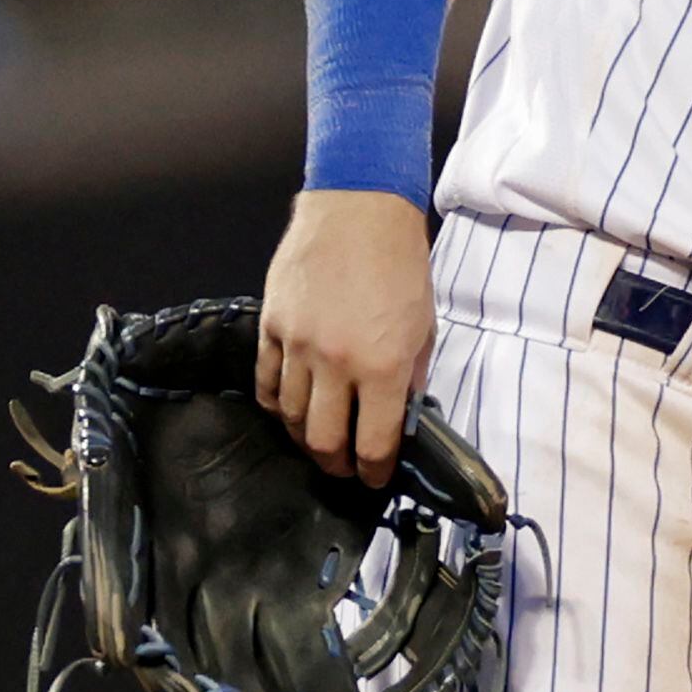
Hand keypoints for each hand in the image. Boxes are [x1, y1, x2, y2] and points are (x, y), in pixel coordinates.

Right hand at [256, 191, 435, 484]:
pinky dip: (278, 406)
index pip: (376, 440)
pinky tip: (290, 411)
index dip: (376, 470)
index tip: (376, 480)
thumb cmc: (400, 265)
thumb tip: (400, 416)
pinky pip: (267, 384)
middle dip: (336, 466)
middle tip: (345, 470)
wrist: (358, 211)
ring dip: (305, 438)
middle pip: (324, 441)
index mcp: (381, 364)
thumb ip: (409, 375)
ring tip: (320, 443)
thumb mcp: (423, 325)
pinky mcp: (271, 329)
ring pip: (291, 418)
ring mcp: (297, 346)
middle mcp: (335, 363)